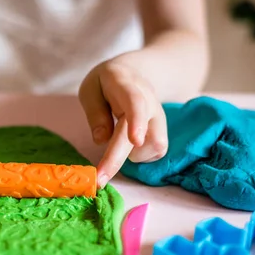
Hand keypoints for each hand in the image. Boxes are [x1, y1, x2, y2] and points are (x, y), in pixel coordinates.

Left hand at [78, 58, 167, 187]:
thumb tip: (101, 140)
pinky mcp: (163, 131)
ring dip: (131, 156)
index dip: (137, 122)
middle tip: (99, 181)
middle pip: (142, 134)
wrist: (134, 73)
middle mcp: (149, 100)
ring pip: (155, 147)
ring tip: (117, 143)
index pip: (136, 102)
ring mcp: (160, 117)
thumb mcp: (91, 89)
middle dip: (118, 159)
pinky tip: (129, 144)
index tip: (135, 141)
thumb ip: (95, 112)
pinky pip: (156, 152)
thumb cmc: (106, 84)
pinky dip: (139, 156)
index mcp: (126, 85)